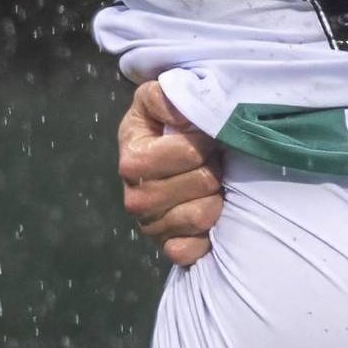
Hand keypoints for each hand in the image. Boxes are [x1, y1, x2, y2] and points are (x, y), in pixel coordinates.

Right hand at [117, 82, 225, 267]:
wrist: (161, 162)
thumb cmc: (162, 128)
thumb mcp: (156, 101)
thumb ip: (165, 97)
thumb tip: (182, 111)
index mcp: (132, 160)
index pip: (187, 153)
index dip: (204, 142)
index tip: (205, 137)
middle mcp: (135, 198)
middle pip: (200, 183)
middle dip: (214, 169)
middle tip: (211, 163)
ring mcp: (150, 227)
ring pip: (202, 216)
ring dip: (215, 199)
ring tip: (210, 188)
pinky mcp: (168, 249)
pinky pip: (193, 249)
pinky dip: (207, 236)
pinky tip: (208, 218)